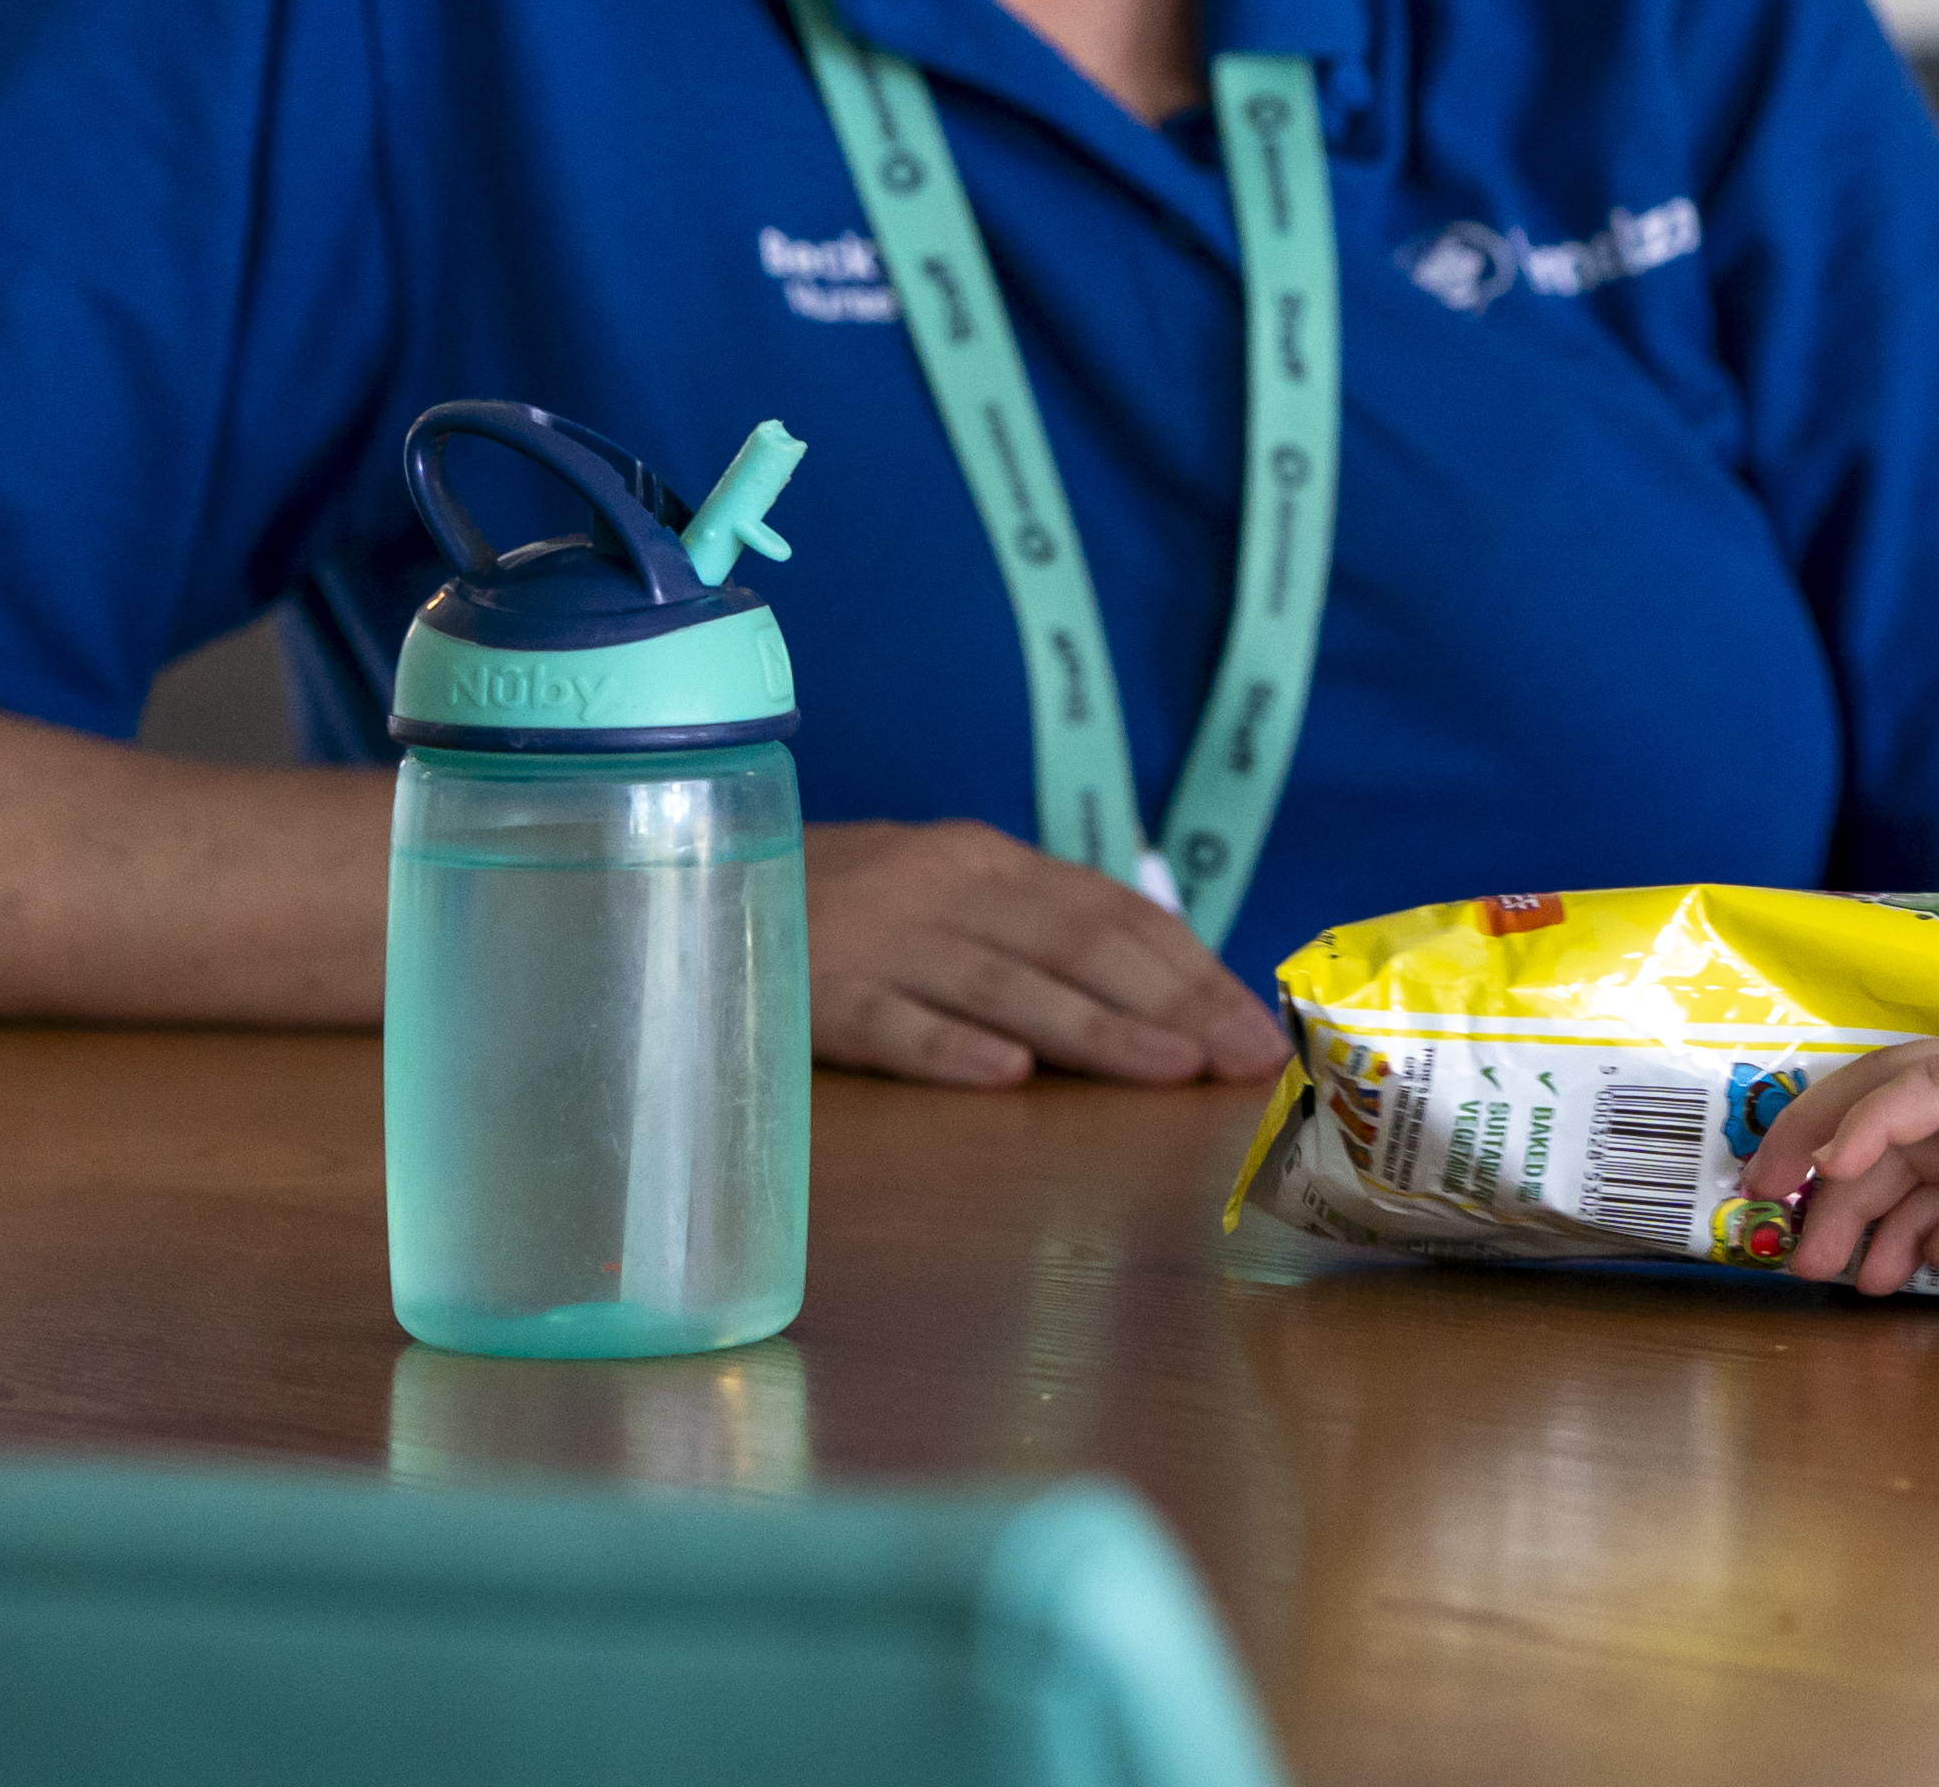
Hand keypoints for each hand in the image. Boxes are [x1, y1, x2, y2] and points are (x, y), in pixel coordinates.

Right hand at [802, 819, 1288, 1088]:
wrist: (681, 885)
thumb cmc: (837, 916)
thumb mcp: (943, 906)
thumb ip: (1033, 941)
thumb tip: (1163, 1005)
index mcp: (986, 863)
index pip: (1112, 912)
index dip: (1193, 969)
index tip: (1256, 1030)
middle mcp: (941, 886)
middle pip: (1076, 944)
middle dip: (1172, 1004)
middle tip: (1241, 1061)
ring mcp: (872, 937)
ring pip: (1002, 984)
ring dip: (1093, 1028)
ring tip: (1167, 1070)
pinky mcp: (803, 992)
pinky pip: (885, 1022)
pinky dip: (945, 1046)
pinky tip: (1004, 1075)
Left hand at [1746, 1022, 1938, 1307]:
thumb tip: (1921, 1247)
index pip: (1912, 1146)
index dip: (1854, 1192)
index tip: (1813, 1247)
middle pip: (1885, 1115)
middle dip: (1824, 1178)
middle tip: (1787, 1243)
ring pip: (1892, 1097)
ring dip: (1837, 1170)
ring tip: (1810, 1246)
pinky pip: (1931, 1088)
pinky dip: (1875, 1121)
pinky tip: (1836, 1169)